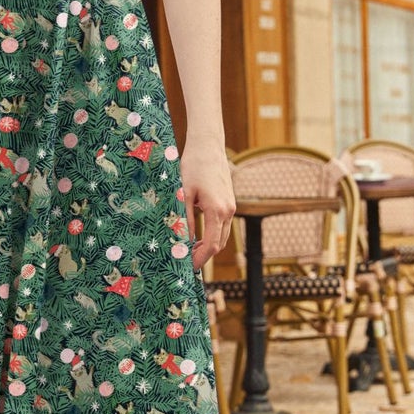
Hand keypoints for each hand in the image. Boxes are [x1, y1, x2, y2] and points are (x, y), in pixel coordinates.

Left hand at [182, 142, 234, 269]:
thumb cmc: (193, 167)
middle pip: (219, 244)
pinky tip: (197, 236)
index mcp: (217, 210)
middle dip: (204, 255)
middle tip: (186, 261)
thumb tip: (182, 242)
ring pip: (222, 236)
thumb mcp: (183, 194)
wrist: (208, 147)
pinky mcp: (229, 202)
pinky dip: (212, 234)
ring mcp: (231, 206)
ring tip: (189, 250)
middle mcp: (228, 211)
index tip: (188, 267)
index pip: (212, 245)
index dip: (200, 259)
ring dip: (208, 246)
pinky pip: (223, 226)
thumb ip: (184, 219)